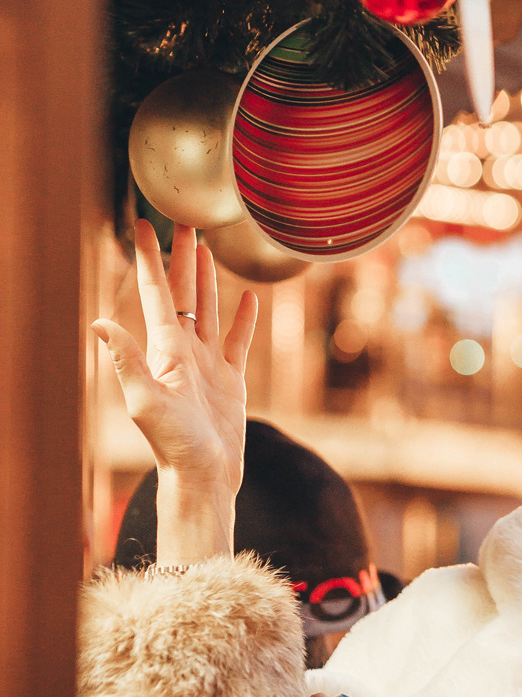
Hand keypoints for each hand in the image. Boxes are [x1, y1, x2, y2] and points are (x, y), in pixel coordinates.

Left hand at [93, 222, 256, 559]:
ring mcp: (208, 365)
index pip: (157, 294)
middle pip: (184, 293)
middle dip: (180, 256)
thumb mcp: (146, 400)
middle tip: (182, 220)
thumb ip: (126, 360)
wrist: (205, 476)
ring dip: (207, 279)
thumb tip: (98, 322)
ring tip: (205, 248)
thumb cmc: (174, 444)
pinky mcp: (230, 381)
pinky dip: (242, 318)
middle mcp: (184, 352)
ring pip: (208, 310)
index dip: (150, 259)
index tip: (144, 224)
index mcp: (165, 350)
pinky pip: (237, 341)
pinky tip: (248, 299)